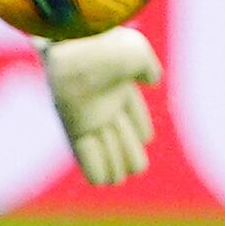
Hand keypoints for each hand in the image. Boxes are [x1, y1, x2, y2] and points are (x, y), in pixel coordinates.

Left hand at [41, 27, 159, 185]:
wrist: (75, 43)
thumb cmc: (108, 45)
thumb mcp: (137, 52)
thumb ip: (146, 67)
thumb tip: (152, 81)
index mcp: (118, 81)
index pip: (133, 110)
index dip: (140, 126)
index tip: (146, 139)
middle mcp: (102, 99)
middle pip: (119, 131)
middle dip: (128, 150)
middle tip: (137, 168)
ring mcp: (87, 113)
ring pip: (103, 144)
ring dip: (113, 162)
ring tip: (120, 179)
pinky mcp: (72, 123)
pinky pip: (82, 150)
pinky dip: (92, 165)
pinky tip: (102, 182)